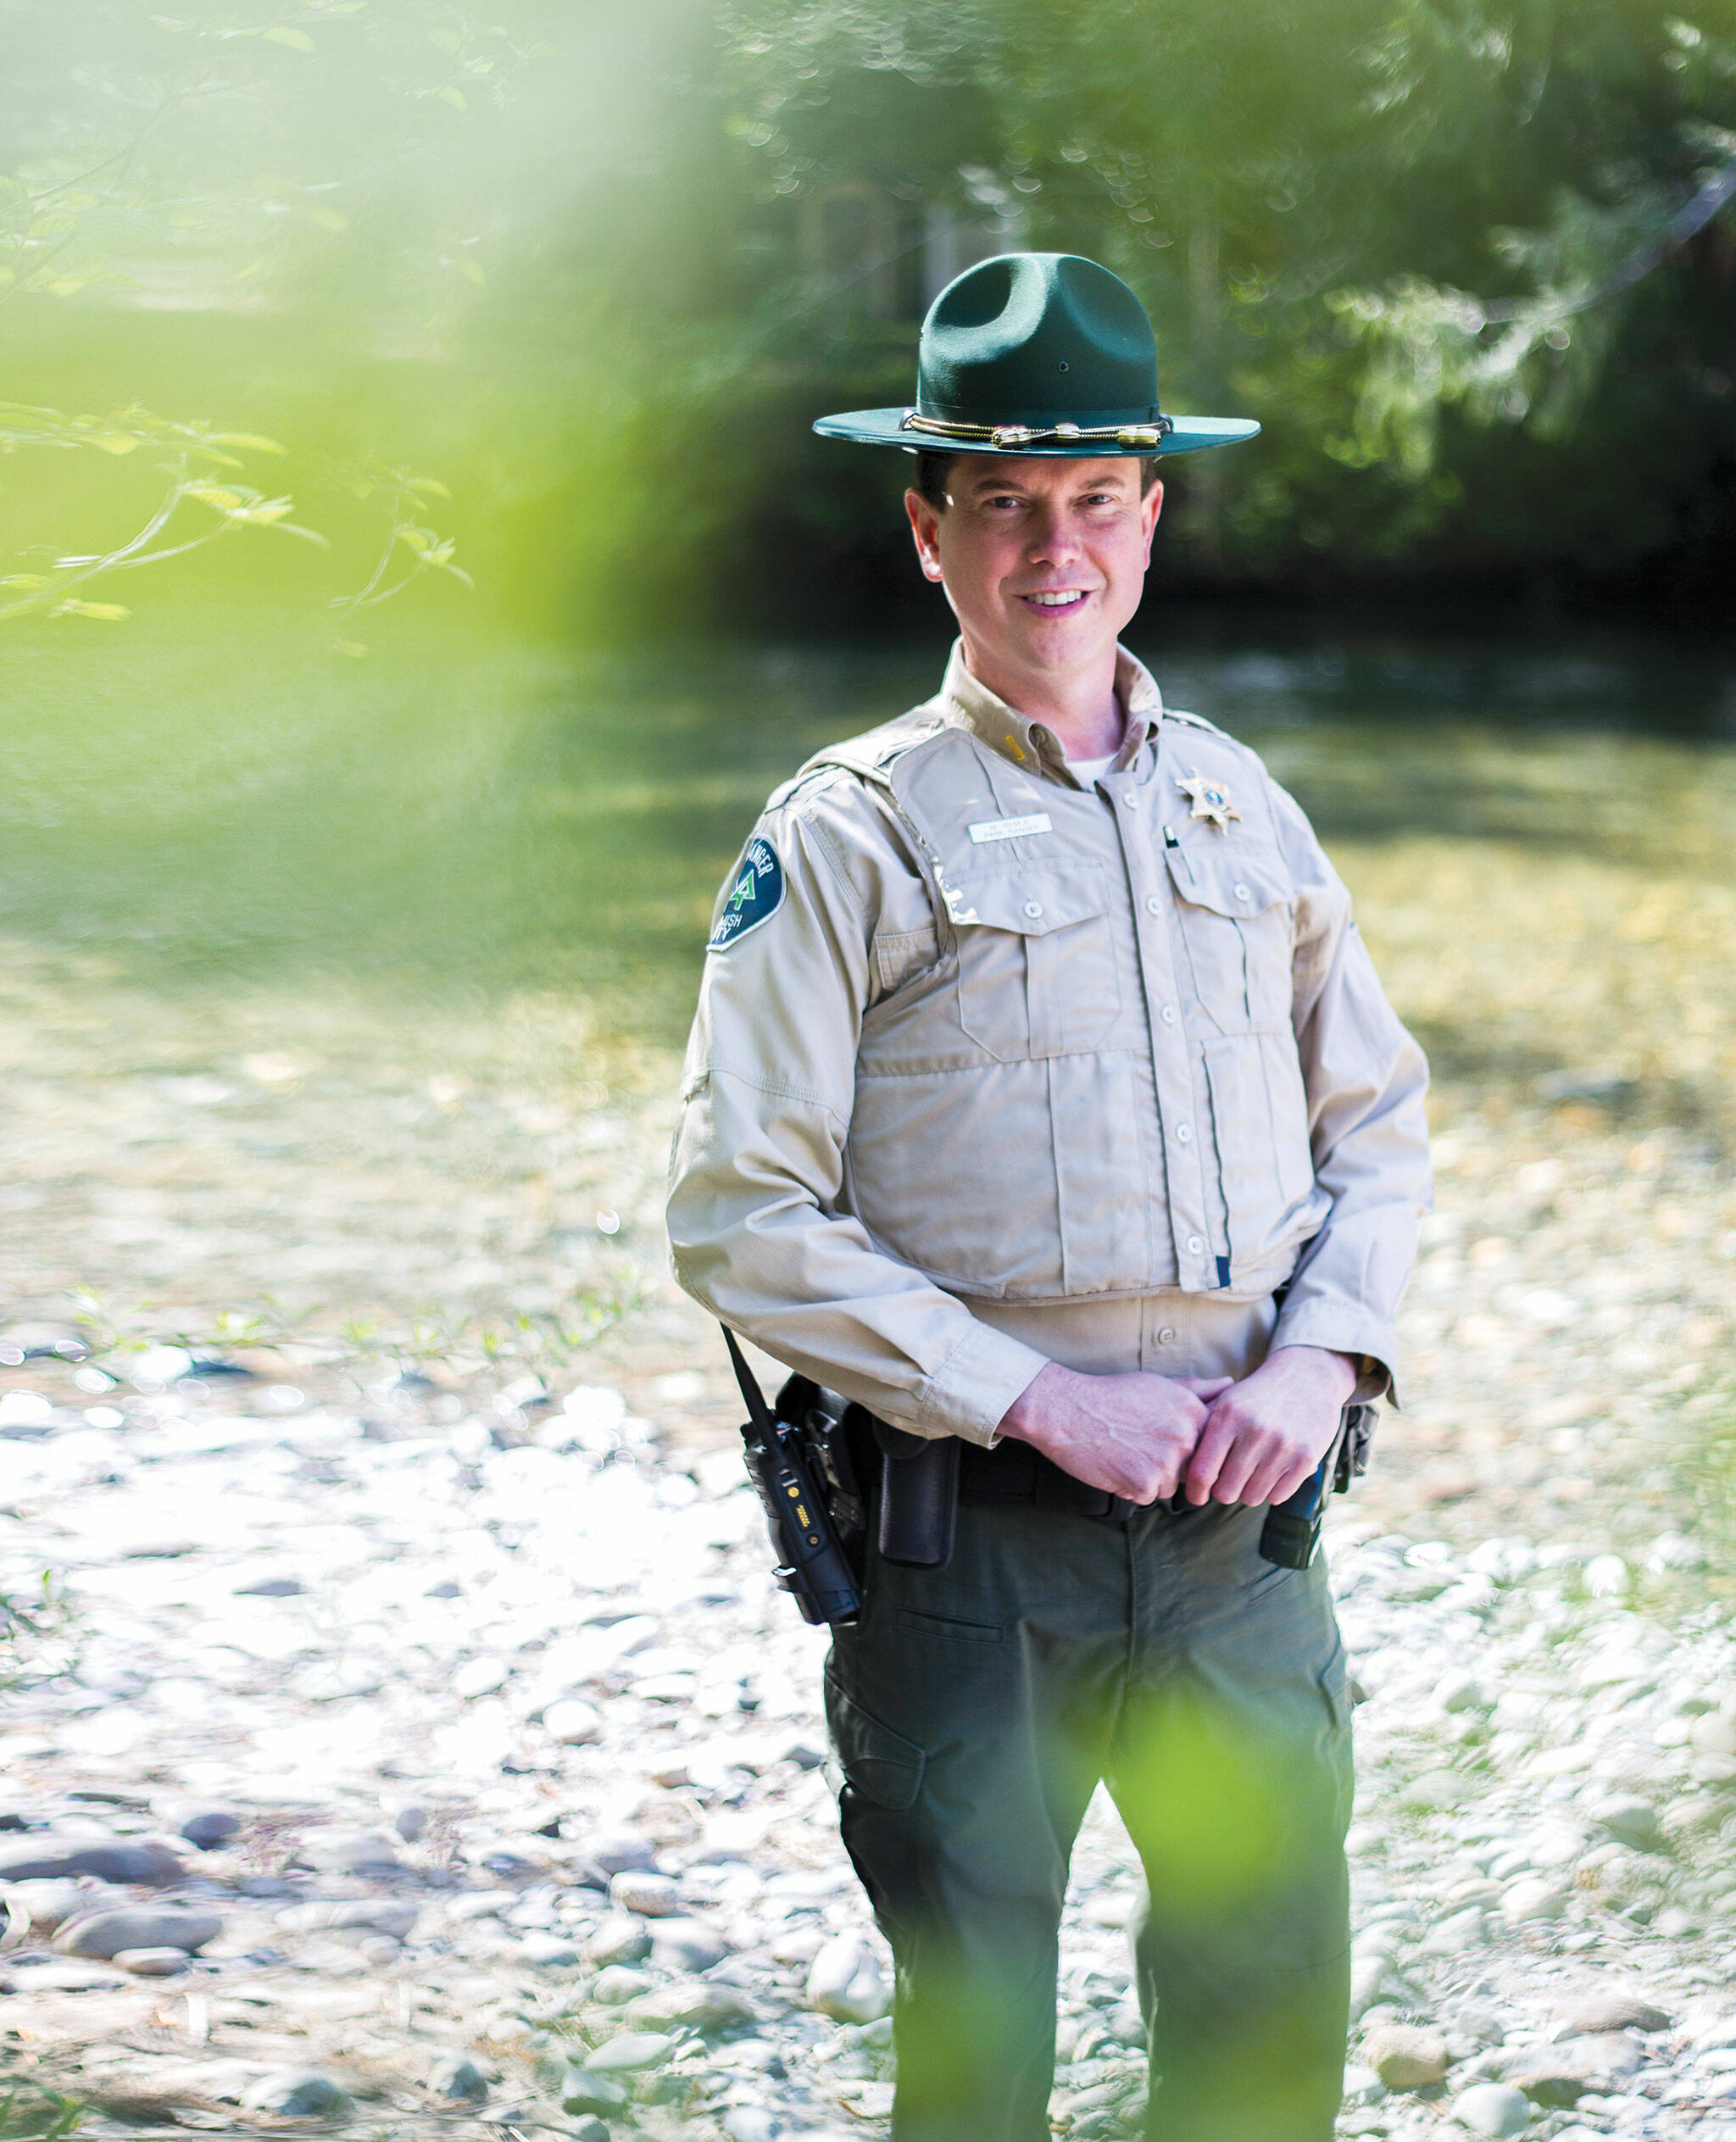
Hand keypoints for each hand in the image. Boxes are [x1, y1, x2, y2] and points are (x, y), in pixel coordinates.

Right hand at [997, 1362, 1234, 1504]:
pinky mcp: (1144, 1486)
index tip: (1164, 1439)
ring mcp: (1167, 1464)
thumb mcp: (1159, 1384)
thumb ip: (1198, 1389)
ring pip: (1169, 1485)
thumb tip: (1230, 1384)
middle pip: (1191, 1468)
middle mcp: (1186, 1439)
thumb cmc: (1112, 1395)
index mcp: (1194, 1413)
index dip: (1187, 1446)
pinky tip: (1115, 1464)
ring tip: (1125, 1451)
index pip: (1208, 1445)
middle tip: (1140, 1445)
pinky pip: (1147, 1496)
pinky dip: (1131, 1487)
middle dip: (1169, 1463)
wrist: (1068, 1411)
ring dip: (1150, 1477)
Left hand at [1183, 1346, 1357, 1508]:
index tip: (1196, 1496)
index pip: (1202, 1471)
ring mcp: (1283, 1445)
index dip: (1195, 1491)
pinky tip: (1273, 1470)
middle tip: (1228, 1479)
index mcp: (1229, 1415)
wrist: (1307, 1377)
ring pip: (1251, 1497)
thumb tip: (1185, 1473)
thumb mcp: (1226, 1402)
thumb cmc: (1257, 1396)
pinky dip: (1272, 1490)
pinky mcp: (1306, 1458)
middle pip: (1226, 1491)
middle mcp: (1255, 1431)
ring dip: (1249, 1490)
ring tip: (1252, 1471)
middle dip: (1224, 1490)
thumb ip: (1204, 1433)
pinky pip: (1277, 1496)